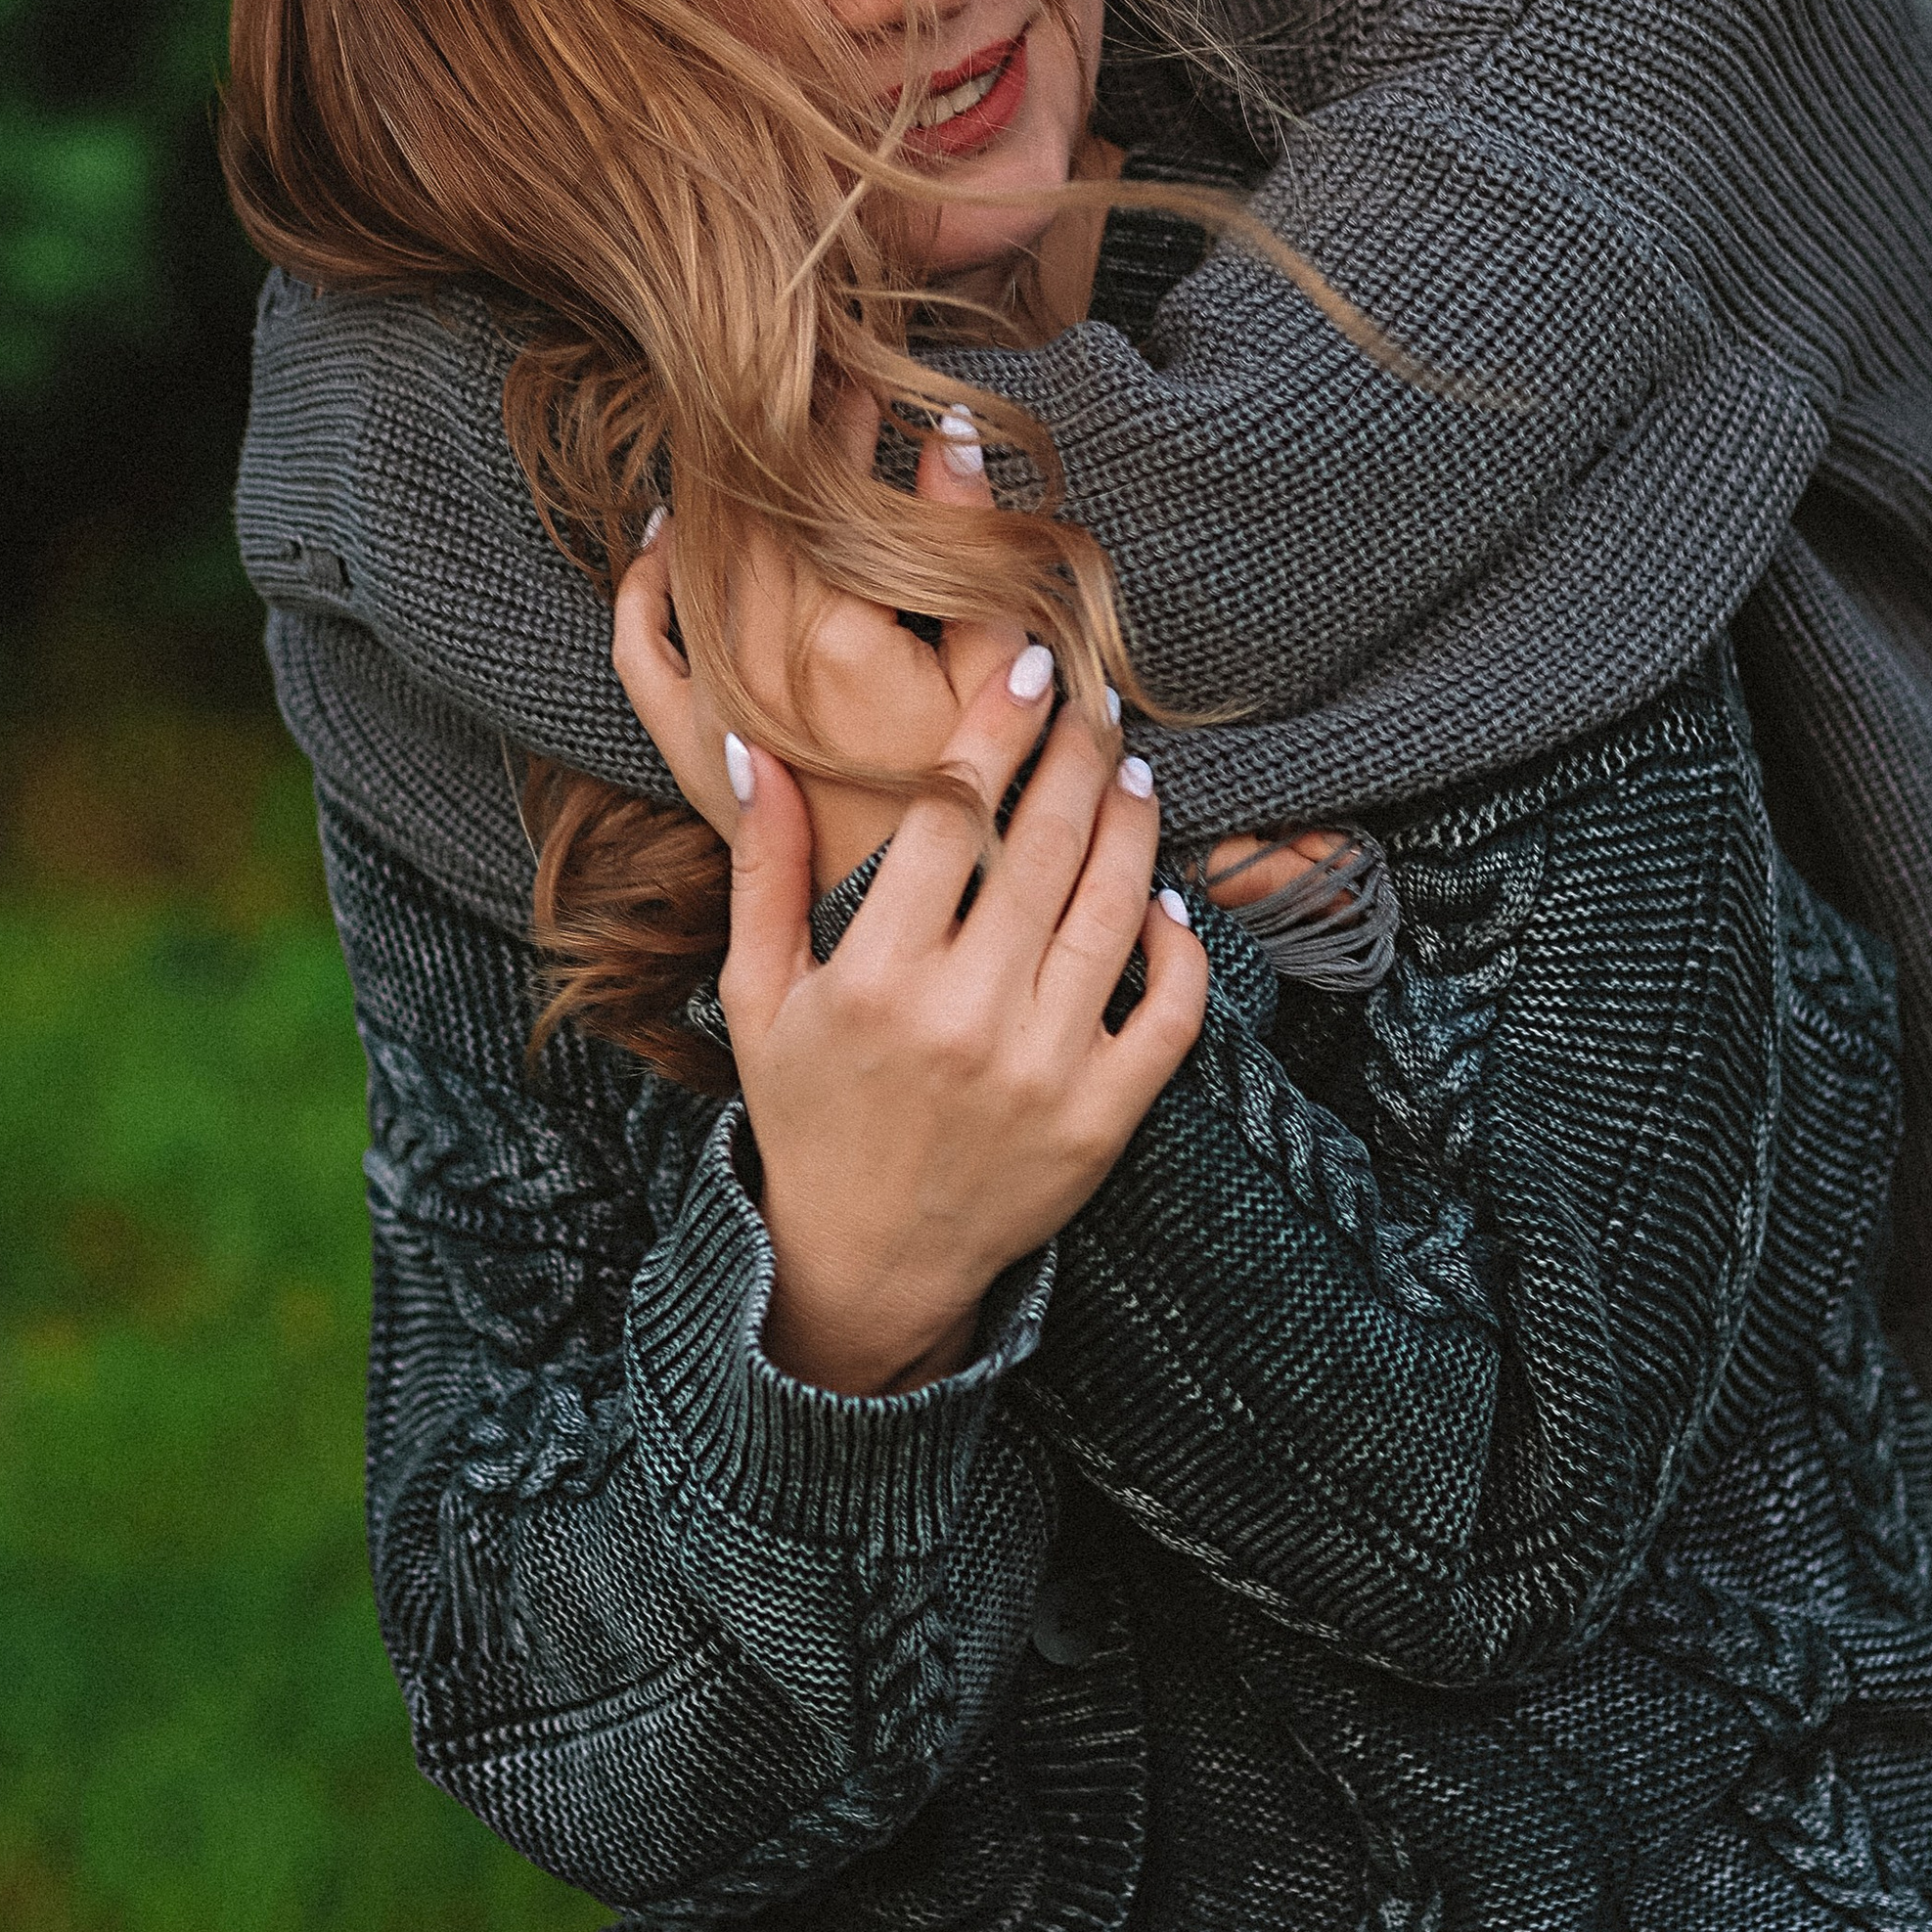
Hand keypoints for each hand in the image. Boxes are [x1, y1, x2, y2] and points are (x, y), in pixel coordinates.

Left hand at [612, 413, 1040, 892]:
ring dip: (717, 490)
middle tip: (801, 376)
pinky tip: (663, 536)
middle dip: (776, 435)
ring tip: (744, 429)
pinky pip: (641, 649)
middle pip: (748, 514)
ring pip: (695, 560)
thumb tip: (948, 432)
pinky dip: (642, 586)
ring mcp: (712, 706)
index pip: (820, 488)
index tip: (857, 367)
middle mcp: (753, 664)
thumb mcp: (1004, 667)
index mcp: (832, 637)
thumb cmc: (987, 797)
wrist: (924, 918)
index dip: (839, 417)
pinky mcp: (692, 749)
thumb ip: (976, 550)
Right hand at [710, 648, 1207, 1393]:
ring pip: (1115, 910)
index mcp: (877, 976)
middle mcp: (964, 1019)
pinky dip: (1179, 945)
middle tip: (1096, 703)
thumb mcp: (758, 994)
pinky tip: (1162, 895)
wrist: (862, 1264)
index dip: (997, 725)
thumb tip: (752, 744)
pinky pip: (1168, 1012)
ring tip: (1131, 773)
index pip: (953, 812)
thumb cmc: (808, 1111)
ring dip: (1133, 825)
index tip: (1030, 666)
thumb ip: (763, 867)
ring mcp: (1043, 1072)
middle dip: (1079, 753)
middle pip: (1045, 843)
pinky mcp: (1101, 1121)